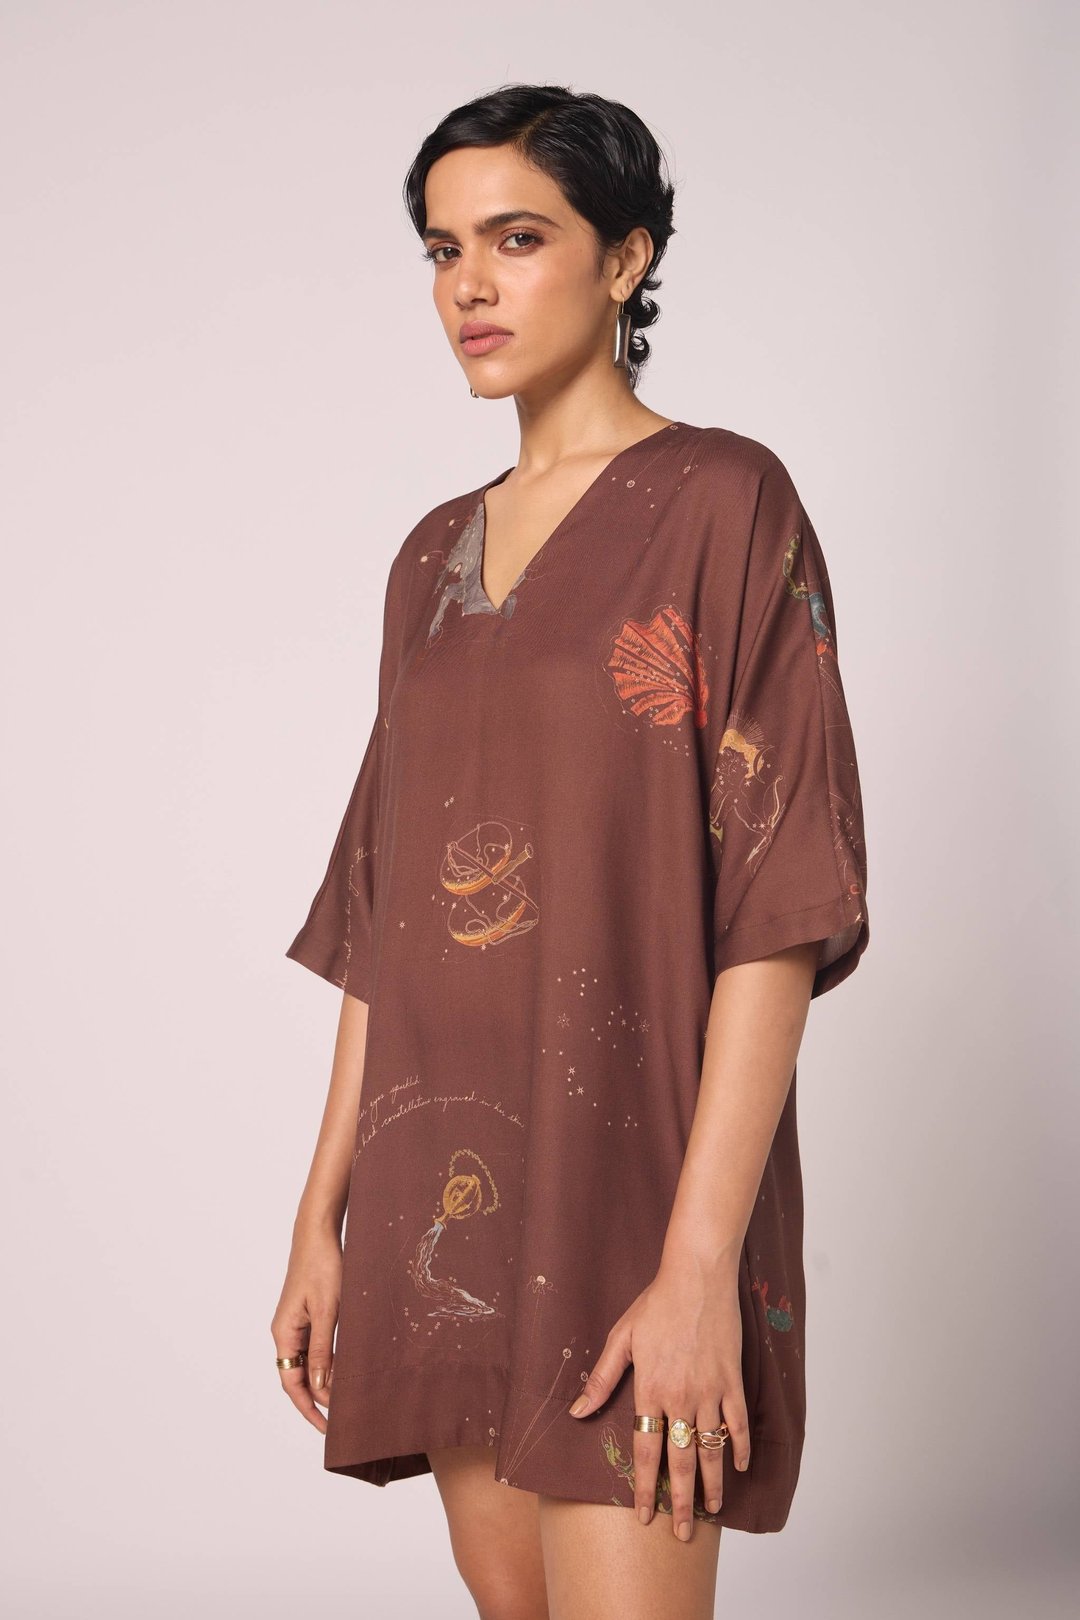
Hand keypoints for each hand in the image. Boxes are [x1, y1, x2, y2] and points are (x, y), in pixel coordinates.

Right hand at [270, 1224, 342, 1434]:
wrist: (318, 1233)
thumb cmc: (322, 1266)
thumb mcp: (328, 1311)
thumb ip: (323, 1350)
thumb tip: (321, 1388)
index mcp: (284, 1333)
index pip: (292, 1384)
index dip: (308, 1408)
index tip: (326, 1428)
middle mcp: (285, 1332)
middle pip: (297, 1377)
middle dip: (317, 1400)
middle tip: (340, 1420)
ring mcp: (295, 1324)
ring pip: (307, 1364)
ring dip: (323, 1382)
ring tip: (345, 1401)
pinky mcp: (307, 1315)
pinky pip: (314, 1348)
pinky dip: (328, 1363)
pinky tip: (344, 1370)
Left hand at [566, 1255, 750, 1538]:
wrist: (696, 1277)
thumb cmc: (655, 1304)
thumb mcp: (621, 1338)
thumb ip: (601, 1379)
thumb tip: (577, 1413)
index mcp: (651, 1391)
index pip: (647, 1452)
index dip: (646, 1488)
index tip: (644, 1515)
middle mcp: (682, 1399)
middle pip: (682, 1462)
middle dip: (682, 1502)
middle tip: (684, 1534)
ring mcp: (711, 1392)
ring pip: (712, 1449)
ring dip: (713, 1484)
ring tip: (714, 1510)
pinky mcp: (732, 1381)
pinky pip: (738, 1423)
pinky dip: (739, 1446)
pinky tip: (738, 1465)